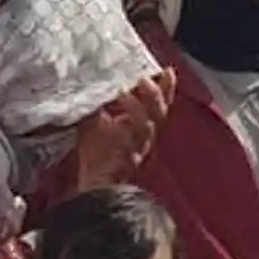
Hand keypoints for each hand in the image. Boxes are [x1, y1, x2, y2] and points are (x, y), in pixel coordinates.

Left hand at [76, 70, 175, 189]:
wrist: (91, 188)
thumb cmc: (97, 154)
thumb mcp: (97, 122)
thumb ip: (101, 105)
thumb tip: (95, 81)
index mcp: (142, 126)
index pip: (158, 104)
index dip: (166, 88)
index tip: (168, 70)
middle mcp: (143, 138)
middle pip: (158, 115)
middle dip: (154, 96)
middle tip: (144, 79)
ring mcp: (135, 151)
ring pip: (145, 128)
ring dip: (137, 109)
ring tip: (123, 93)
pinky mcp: (123, 163)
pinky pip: (125, 146)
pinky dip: (118, 131)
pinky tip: (106, 119)